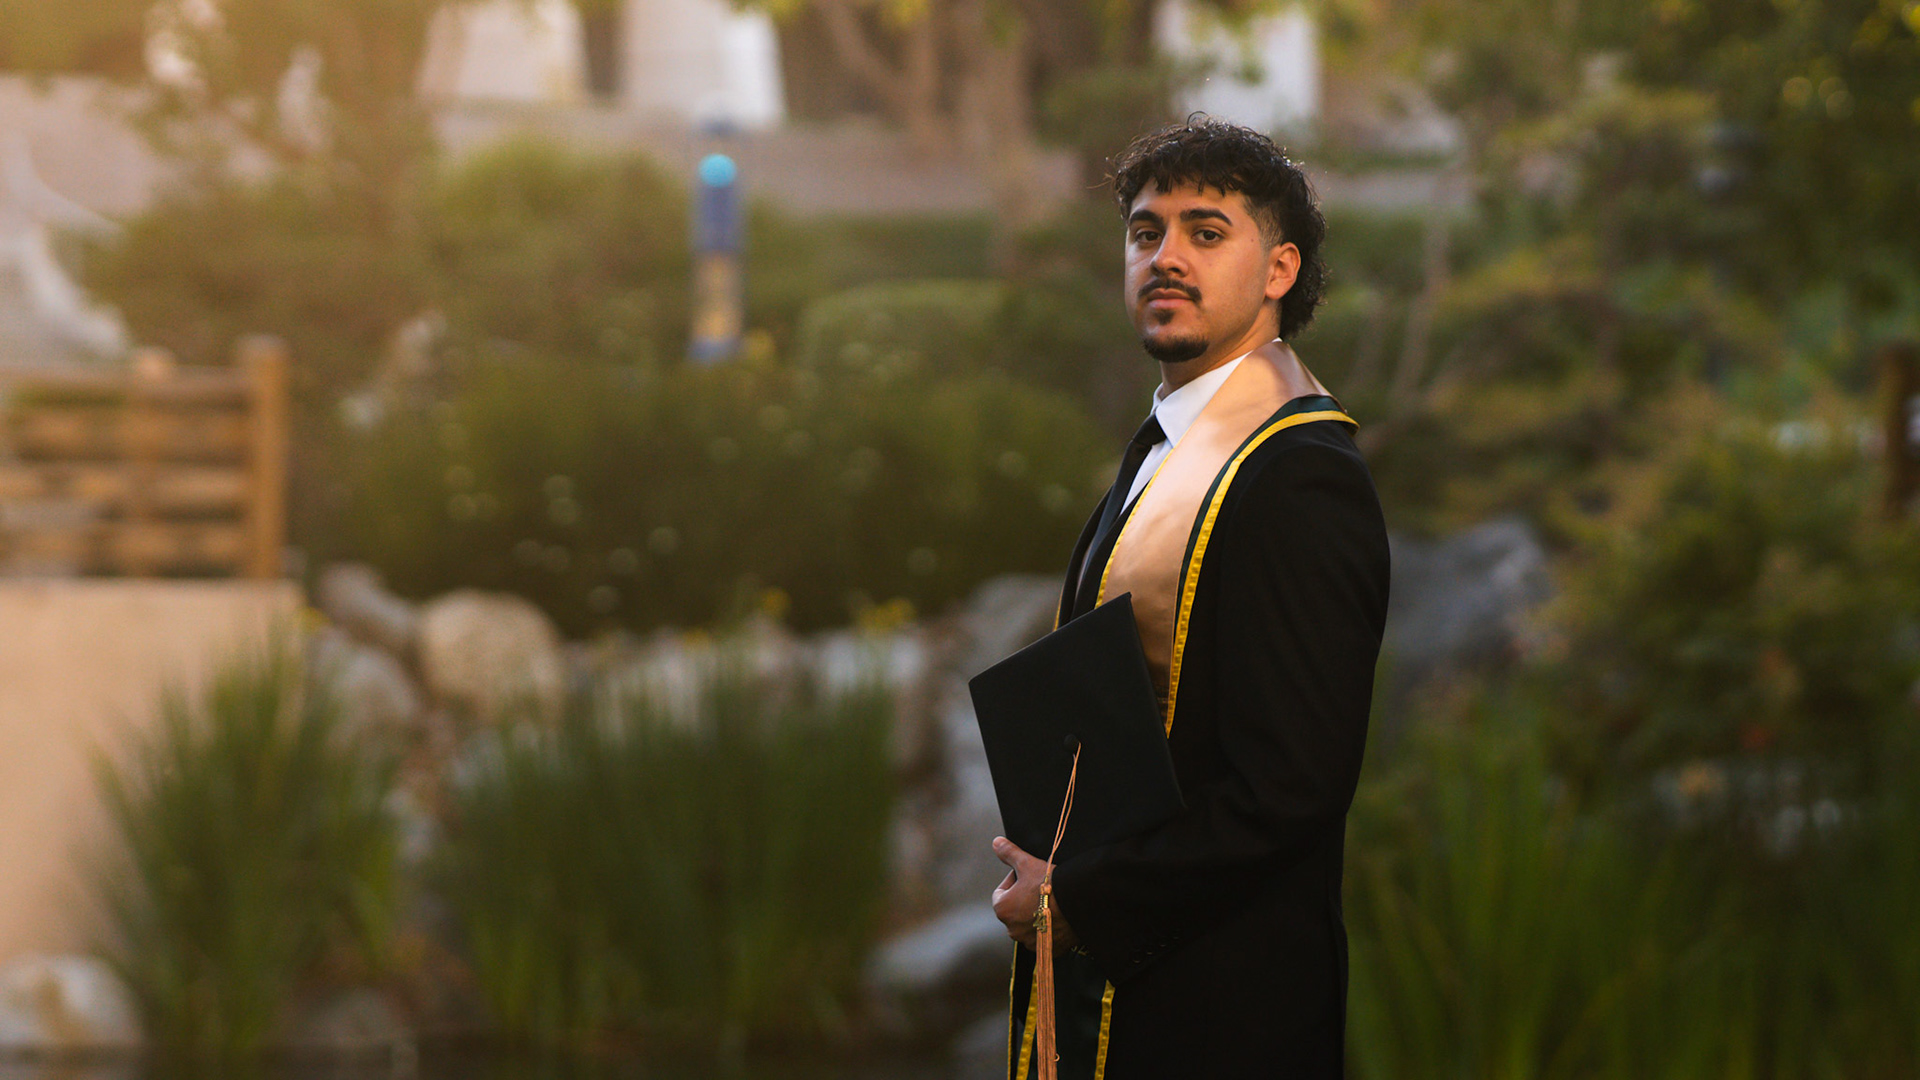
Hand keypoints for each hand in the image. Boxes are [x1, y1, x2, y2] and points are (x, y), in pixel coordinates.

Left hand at [990, 837, 1076, 951]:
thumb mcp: (1027, 863)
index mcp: (1002, 909)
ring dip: (1036, 914)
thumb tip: (996, 843)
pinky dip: (1049, 928)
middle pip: (1015, 908)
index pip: (1002, 892)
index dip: (1015, 880)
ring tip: (1052, 900)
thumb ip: (1009, 853)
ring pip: (1029, 923)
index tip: (1028, 875)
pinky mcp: (1047, 949)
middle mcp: (1011, 929)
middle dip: (1025, 898)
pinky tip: (1059, 916)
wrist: (1078, 903)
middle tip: (1041, 887)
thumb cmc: (1050, 884)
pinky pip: (1044, 936)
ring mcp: (1029, 941)